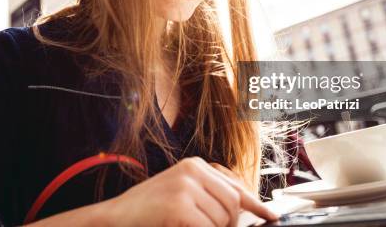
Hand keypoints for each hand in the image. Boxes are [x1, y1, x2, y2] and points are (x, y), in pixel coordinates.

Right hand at [107, 156, 278, 226]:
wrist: (115, 218)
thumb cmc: (149, 212)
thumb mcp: (182, 196)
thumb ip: (209, 197)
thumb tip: (242, 209)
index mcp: (195, 165)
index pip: (235, 185)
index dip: (255, 204)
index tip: (270, 216)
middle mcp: (193, 170)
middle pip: (233, 202)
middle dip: (229, 224)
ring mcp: (185, 185)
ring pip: (222, 218)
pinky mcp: (178, 204)